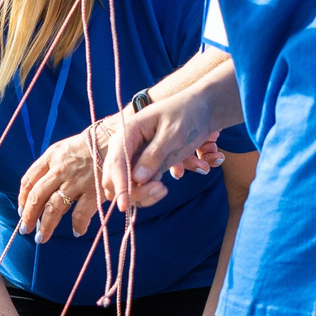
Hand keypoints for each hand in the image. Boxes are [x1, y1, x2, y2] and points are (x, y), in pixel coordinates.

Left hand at [18, 117, 119, 241]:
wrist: (118, 136)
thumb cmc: (91, 144)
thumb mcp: (65, 148)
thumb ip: (51, 165)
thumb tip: (38, 187)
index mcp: (51, 156)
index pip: (29, 180)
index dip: (23, 198)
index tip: (21, 210)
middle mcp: (61, 169)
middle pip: (37, 197)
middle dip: (29, 216)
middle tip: (25, 230)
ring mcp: (77, 181)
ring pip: (54, 208)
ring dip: (46, 226)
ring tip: (42, 238)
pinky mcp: (95, 190)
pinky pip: (80, 214)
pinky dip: (77, 225)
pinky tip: (76, 232)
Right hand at [94, 95, 224, 214]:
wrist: (201, 109)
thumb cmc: (187, 115)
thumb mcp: (174, 133)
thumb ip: (155, 155)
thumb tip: (136, 179)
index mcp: (127, 132)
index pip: (115, 163)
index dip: (119, 185)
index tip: (124, 206)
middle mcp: (125, 147)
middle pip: (114, 179)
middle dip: (133, 192)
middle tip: (161, 189)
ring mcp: (133, 159)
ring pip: (125, 187)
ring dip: (142, 195)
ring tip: (164, 189)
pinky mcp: (144, 168)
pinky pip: (138, 188)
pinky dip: (149, 193)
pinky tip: (164, 187)